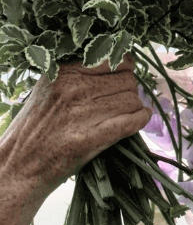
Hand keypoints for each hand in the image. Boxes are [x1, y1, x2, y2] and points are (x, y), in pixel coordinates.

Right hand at [0, 54, 151, 196]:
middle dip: (129, 90)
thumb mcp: (50, 86)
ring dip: (134, 107)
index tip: (124, 75)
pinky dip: (140, 120)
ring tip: (124, 113)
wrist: (19, 165)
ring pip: (132, 100)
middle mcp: (74, 88)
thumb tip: (120, 61)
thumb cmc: (37, 125)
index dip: (125, 68)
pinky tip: (140, 118)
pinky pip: (131, 122)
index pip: (115, 59)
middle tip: (120, 100)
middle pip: (127, 80)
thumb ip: (80, 71)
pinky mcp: (91, 138)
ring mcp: (83, 113)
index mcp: (66, 71)